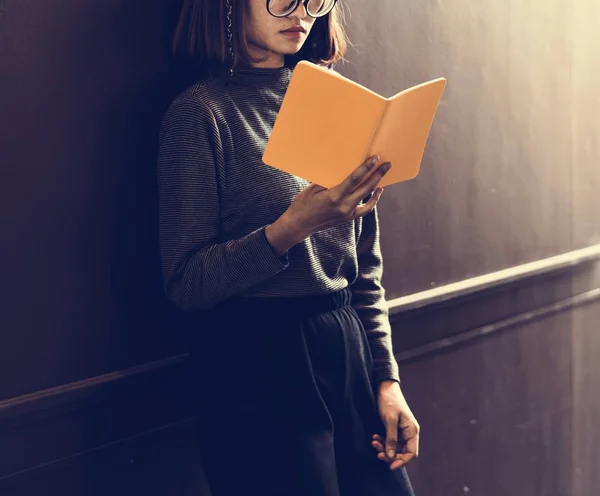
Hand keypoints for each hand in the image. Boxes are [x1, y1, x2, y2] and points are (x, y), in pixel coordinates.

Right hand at [266, 155, 390, 255]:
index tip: (375, 158)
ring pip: (367, 197)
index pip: (354, 180)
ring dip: (377, 185)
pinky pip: (365, 209)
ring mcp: (347, 214)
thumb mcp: (313, 188)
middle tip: (387, 164)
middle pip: (366, 188)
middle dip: (377, 174)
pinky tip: (378, 191)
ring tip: (383, 173)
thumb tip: (344, 170)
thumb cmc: (303, 204)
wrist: (299, 225)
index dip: (366, 168)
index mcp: (334, 197)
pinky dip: (373, 200)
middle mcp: (343, 206)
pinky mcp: (348, 218)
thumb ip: (330, 180)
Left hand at [372, 380, 419, 470]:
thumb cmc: (389, 401)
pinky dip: (382, 441)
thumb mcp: (389, 420)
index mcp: (412, 430)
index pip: (411, 453)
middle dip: (390, 454)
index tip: (390, 465)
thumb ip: (391, 438)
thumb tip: (391, 456)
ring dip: (384, 448)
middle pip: (402, 452)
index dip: (402, 461)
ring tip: (373, 442)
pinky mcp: (393, 428)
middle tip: (377, 454)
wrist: (384, 387)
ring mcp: (401, 431)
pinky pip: (389, 440)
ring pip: (394, 447)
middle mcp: (408, 432)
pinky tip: (374, 438)